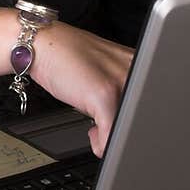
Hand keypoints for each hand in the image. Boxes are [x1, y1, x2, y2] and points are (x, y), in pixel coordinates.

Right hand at [30, 22, 132, 157]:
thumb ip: (119, 93)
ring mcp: (120, 80)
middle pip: (142, 115)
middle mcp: (133, 68)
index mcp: (137, 63)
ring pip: (129, 127)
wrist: (41, 44)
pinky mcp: (104, 93)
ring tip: (97, 130)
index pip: (148, 102)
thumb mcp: (101, 74)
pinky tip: (93, 138)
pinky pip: (111, 133)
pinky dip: (102, 145)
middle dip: (124, 133)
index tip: (123, 129)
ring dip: (112, 139)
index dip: (135, 123)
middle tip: (106, 132)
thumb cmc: (66, 59)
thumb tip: (125, 129)